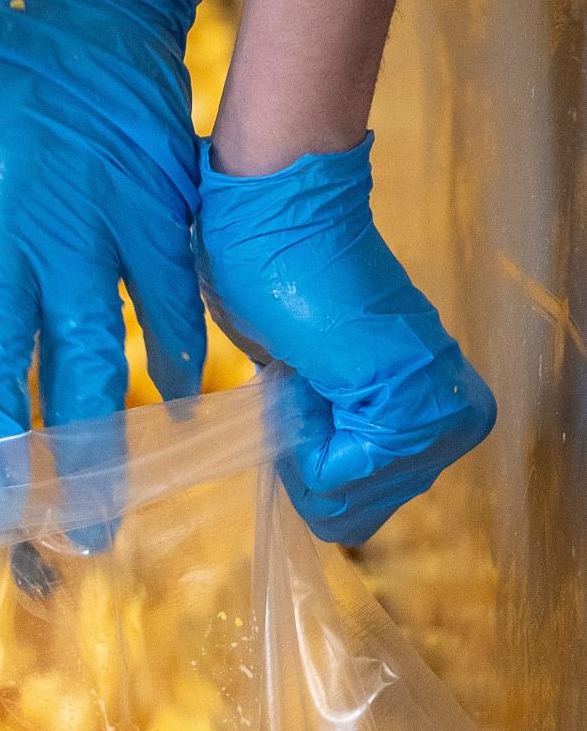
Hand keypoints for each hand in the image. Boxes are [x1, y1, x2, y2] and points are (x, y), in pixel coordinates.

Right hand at [195, 133, 495, 544]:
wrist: (279, 214)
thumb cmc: (276, 278)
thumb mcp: (302, 381)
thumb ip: (323, 431)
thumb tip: (314, 480)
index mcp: (434, 409)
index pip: (362, 509)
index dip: (308, 471)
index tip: (300, 394)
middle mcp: (454, 418)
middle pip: (356, 516)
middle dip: (308, 466)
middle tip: (302, 386)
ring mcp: (439, 414)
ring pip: (349, 504)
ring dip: (305, 452)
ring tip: (307, 379)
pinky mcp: (415, 406)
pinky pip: (344, 476)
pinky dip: (307, 444)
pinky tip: (308, 384)